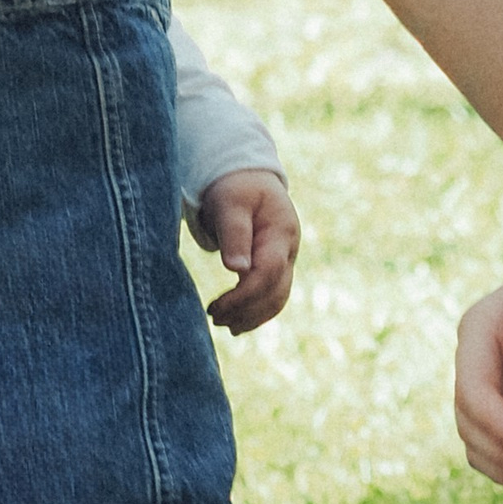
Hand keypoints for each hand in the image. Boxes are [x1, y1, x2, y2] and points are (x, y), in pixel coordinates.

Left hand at [194, 168, 300, 332]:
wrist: (247, 178)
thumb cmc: (236, 187)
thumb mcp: (231, 203)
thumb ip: (235, 234)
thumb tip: (237, 270)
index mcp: (281, 232)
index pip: (267, 274)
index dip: (243, 296)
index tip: (215, 307)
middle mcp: (289, 250)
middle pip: (276, 292)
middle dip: (246, 311)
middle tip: (213, 318)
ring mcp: (286, 259)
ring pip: (277, 298)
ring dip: (252, 317)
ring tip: (223, 325)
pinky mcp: (277, 266)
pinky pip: (273, 295)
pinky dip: (256, 312)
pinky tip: (236, 322)